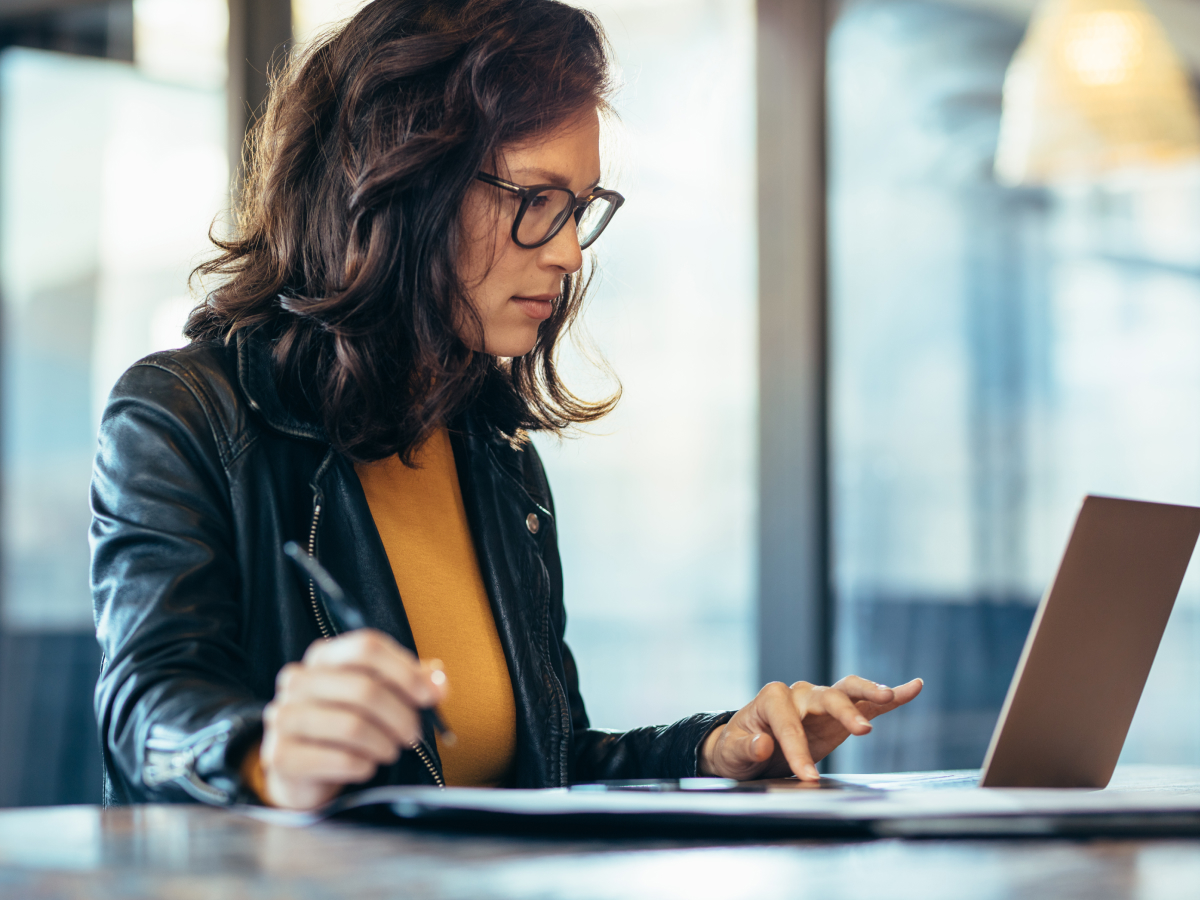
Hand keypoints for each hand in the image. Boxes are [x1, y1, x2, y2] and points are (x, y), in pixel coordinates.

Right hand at [258, 629, 446, 809]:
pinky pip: (339, 759)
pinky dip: (363, 765)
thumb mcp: (380, 694)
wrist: (303, 771)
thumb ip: (412, 682)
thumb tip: (439, 682)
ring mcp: (283, 716)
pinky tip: (365, 766)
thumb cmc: (347, 723)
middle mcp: (298, 679)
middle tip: (413, 735)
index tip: (430, 696)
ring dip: (384, 743)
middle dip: (401, 716)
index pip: (367, 646)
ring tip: (390, 751)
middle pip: (365, 688)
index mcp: (323, 655)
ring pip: (353, 725)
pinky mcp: (280, 755)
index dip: (405, 670)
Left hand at [698, 676, 922, 780]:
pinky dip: (890, 696)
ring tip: (889, 695)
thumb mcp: (731, 753)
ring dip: (869, 692)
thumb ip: (746, 748)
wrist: (745, 749)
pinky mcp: (838, 715)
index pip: (789, 724)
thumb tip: (763, 744)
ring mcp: (821, 702)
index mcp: (772, 699)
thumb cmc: (737, 748)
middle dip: (844, 712)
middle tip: (862, 731)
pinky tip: (913, 687)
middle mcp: (799, 694)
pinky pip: (867, 703)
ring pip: (849, 691)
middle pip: (827, 697)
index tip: (807, 777)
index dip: (798, 750)